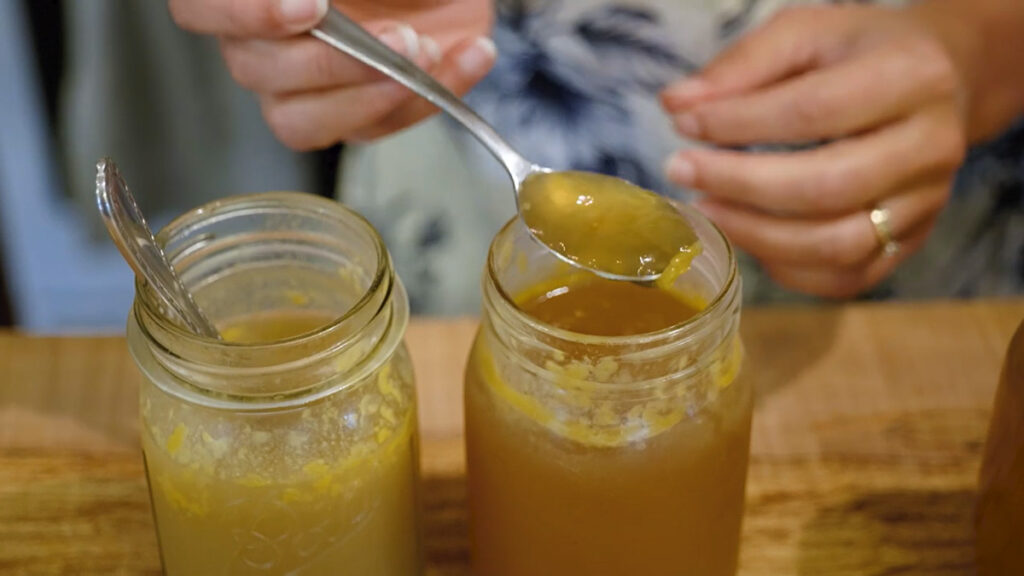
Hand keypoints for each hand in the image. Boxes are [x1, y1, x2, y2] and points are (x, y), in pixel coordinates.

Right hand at [169, 0, 494, 149]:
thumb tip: (327, 3)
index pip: (199, 9)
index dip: (242, 12)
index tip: (310, 7)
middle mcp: (262, 40)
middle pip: (256, 70)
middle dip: (333, 59)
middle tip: (399, 37)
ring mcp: (306, 86)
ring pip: (299, 121)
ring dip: (371, 95)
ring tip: (427, 51)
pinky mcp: (357, 114)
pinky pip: (376, 128)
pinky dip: (430, 97)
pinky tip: (471, 54)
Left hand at [660, 4, 968, 297]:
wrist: (936, 83)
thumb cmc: (859, 54)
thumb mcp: (806, 32)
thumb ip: (742, 64)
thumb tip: (677, 104)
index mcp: (911, 79)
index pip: (814, 111)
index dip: (739, 122)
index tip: (683, 123)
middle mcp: (931, 148)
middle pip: (826, 187)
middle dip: (739, 184)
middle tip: (680, 170)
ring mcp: (925, 205)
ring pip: (836, 245)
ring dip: (755, 234)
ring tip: (705, 208)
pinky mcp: (911, 245)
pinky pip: (843, 278)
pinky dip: (785, 267)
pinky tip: (747, 236)